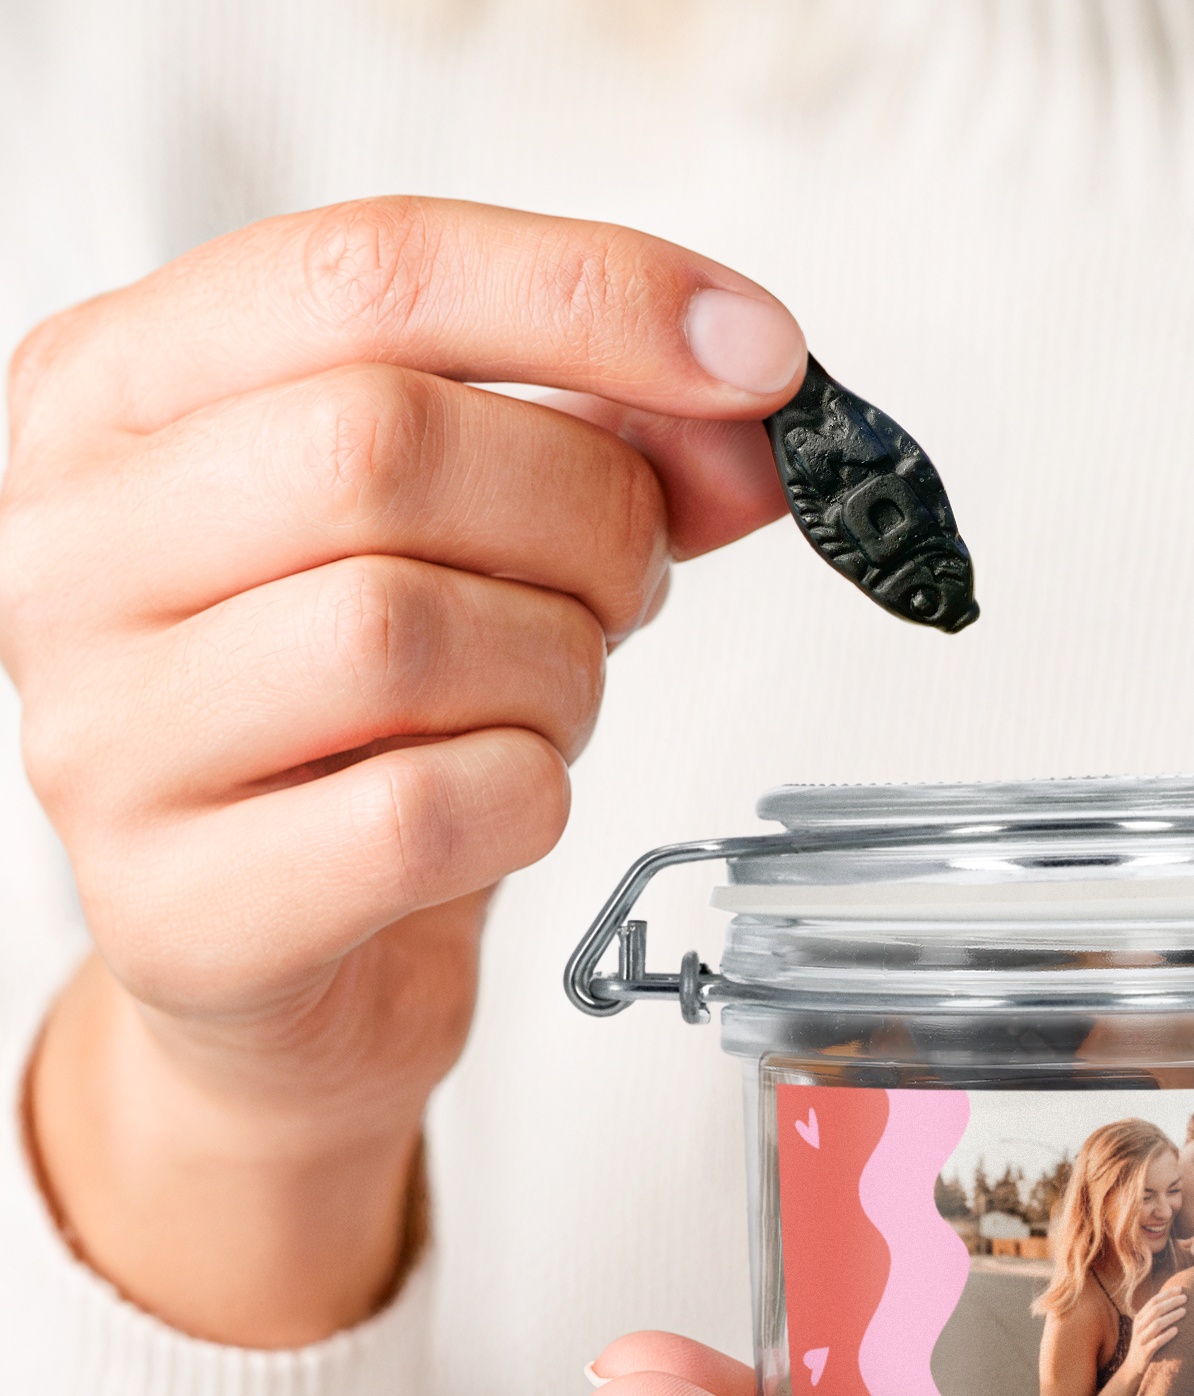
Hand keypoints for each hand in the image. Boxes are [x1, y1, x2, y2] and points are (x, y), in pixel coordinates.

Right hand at [0, 198, 804, 1344]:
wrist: (287, 957)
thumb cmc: (364, 726)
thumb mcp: (477, 537)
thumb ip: (610, 445)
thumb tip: (756, 414)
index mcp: (118, 392)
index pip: (367, 272)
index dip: (594, 296)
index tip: (757, 356)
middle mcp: (68, 545)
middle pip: (382, 446)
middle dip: (587, 516)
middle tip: (628, 585)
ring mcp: (101, 733)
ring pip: (401, 631)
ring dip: (557, 672)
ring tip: (545, 701)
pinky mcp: (178, 907)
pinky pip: (425, 811)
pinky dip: (527, 799)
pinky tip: (500, 801)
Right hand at [1118, 1285, 1186, 1377]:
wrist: (1133, 1367)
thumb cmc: (1146, 1343)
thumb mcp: (1148, 1327)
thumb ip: (1157, 1316)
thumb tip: (1176, 1301)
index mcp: (1140, 1318)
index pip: (1153, 1300)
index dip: (1167, 1294)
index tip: (1180, 1289)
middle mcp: (1139, 1326)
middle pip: (1156, 1309)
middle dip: (1171, 1302)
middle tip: (1185, 1298)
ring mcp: (1141, 1339)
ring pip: (1157, 1324)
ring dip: (1171, 1316)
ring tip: (1184, 1311)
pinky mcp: (1145, 1352)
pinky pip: (1157, 1342)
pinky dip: (1167, 1335)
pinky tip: (1177, 1330)